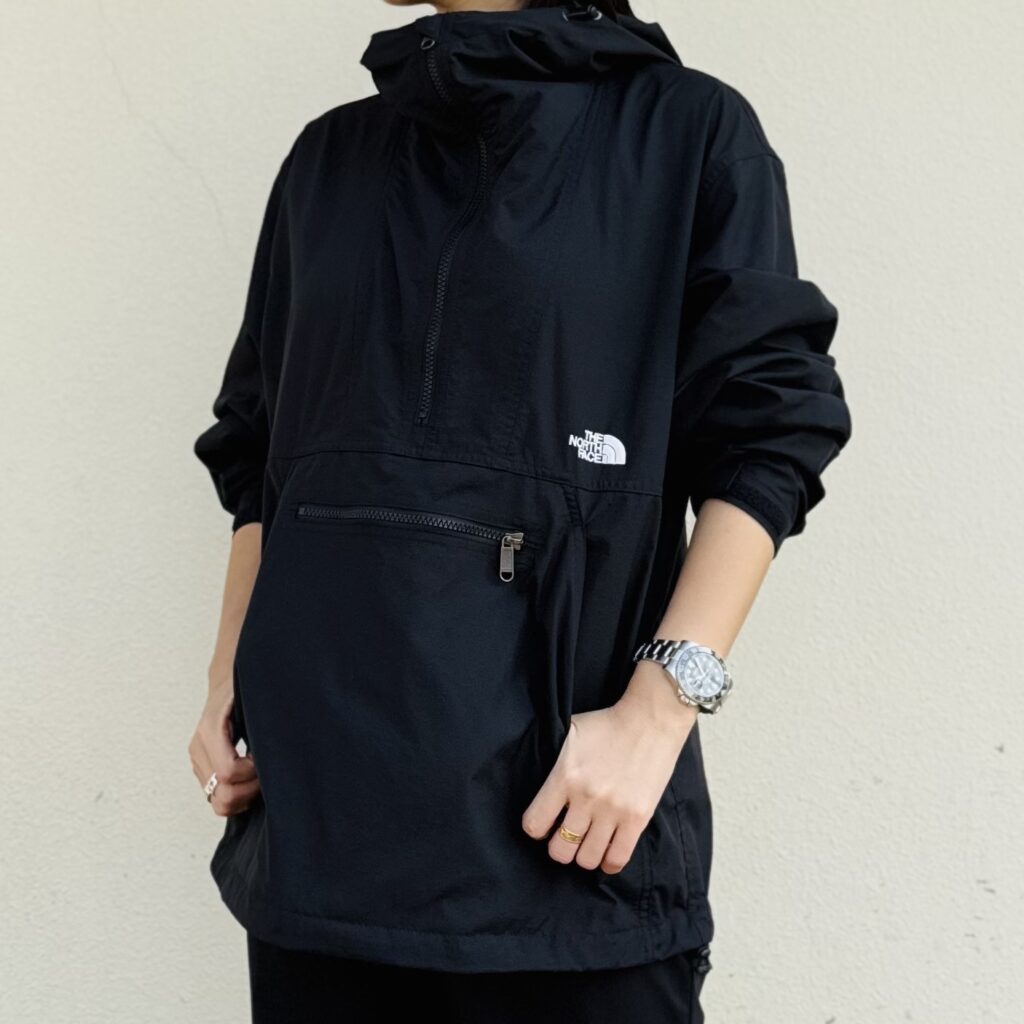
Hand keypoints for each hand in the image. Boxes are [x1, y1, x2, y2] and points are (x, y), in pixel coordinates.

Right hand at [188, 676, 259, 816]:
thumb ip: (265, 721)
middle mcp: (199, 747)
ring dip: (243, 795)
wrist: (229, 679)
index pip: (228, 772)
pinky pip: (216, 796)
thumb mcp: (257, 697)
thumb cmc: (247, 686)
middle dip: (249, 790)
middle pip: (220, 795)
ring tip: (260, 775)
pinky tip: (251, 778)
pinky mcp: (202, 767)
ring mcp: (198, 759)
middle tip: (266, 772)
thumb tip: (280, 743)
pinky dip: (237, 794)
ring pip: (216, 801)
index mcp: (211, 729)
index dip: (253, 773)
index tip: (266, 758)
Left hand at [521, 663, 697, 872]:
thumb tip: (538, 785)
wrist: (650, 721)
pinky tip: (606, 852)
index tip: (544, 823)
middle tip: (566, 836)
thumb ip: (552, 762)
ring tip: (587, 842)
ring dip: (584, 854)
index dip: (536, 828)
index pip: (534, 824)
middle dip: (559, 846)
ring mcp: (613, 811)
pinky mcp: (638, 819)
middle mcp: (586, 798)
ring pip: (587, 859)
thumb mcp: (568, 734)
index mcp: (564, 777)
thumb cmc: (607, 725)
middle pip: (560, 850)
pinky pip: (617, 859)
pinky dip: (608, 862)